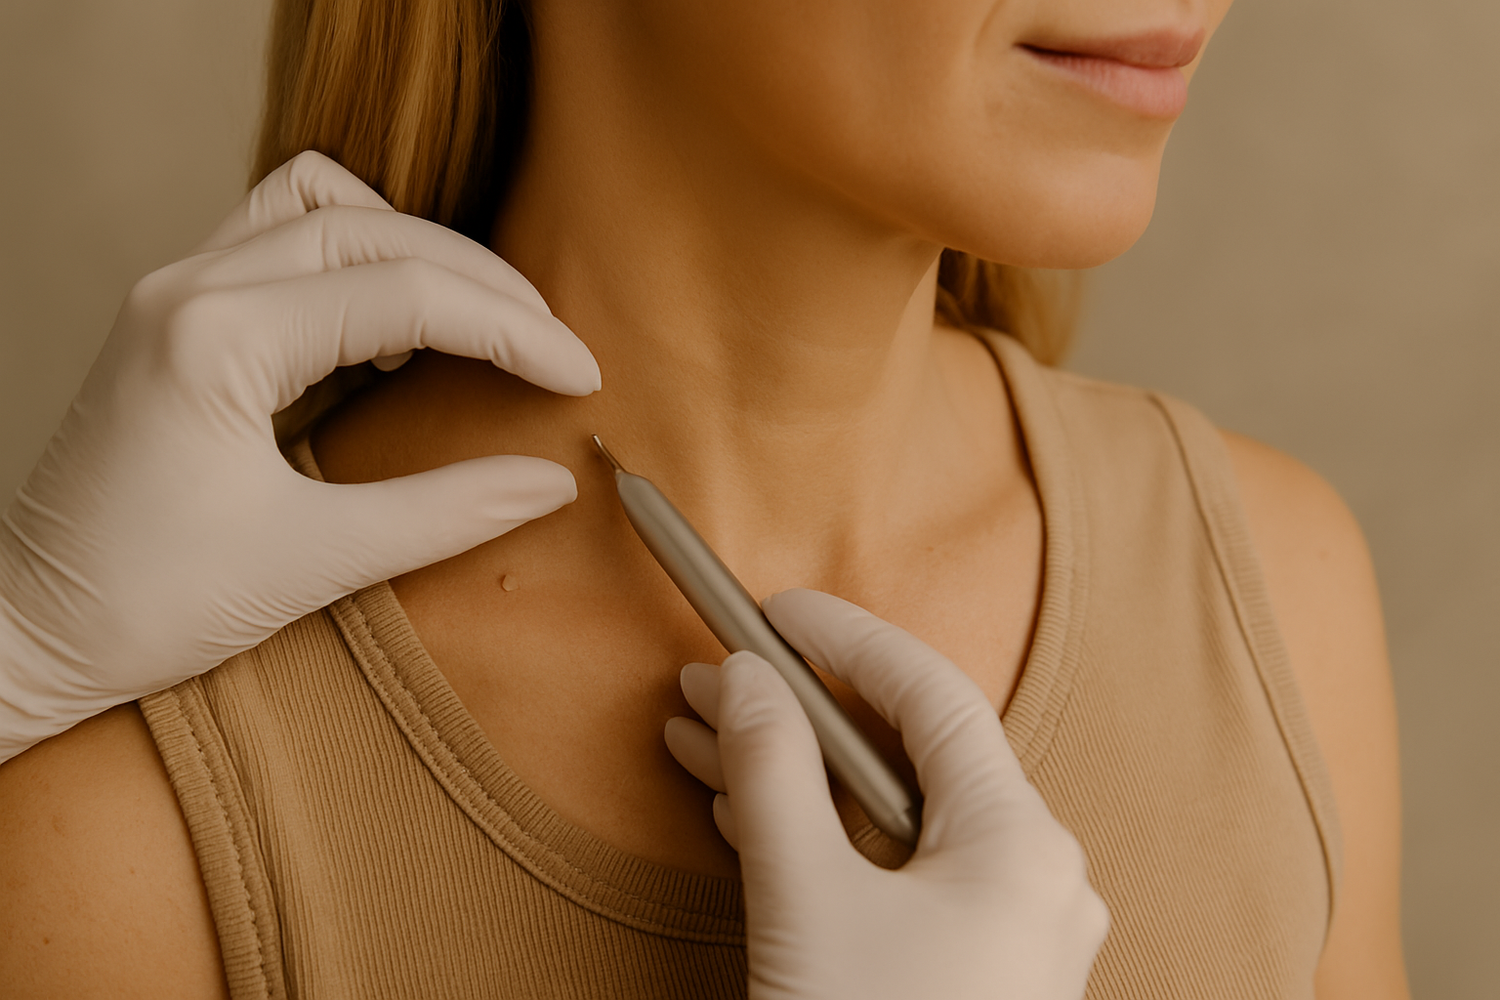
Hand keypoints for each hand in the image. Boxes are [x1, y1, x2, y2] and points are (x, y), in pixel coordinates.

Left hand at [0, 151, 599, 761]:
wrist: (27, 631)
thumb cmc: (143, 604)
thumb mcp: (312, 562)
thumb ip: (445, 512)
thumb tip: (548, 483)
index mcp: (219, 337)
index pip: (408, 293)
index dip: (513, 332)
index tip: (579, 374)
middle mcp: (190, 288)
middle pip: (374, 229)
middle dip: (479, 281)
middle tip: (549, 344)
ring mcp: (175, 292)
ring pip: (321, 209)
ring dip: (412, 248)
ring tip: (477, 316)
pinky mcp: (175, 316)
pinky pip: (277, 237)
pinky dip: (352, 258)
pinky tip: (389, 326)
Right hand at [665, 588, 1107, 999]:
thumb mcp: (806, 902)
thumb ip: (774, 774)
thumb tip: (743, 680)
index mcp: (1022, 843)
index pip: (929, 696)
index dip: (844, 638)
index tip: (771, 609)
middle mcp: (1033, 877)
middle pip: (906, 755)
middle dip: (798, 712)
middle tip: (715, 676)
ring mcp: (1007, 933)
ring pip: (889, 820)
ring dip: (794, 776)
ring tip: (699, 736)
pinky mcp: (971, 975)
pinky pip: (893, 877)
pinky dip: (821, 841)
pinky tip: (742, 812)